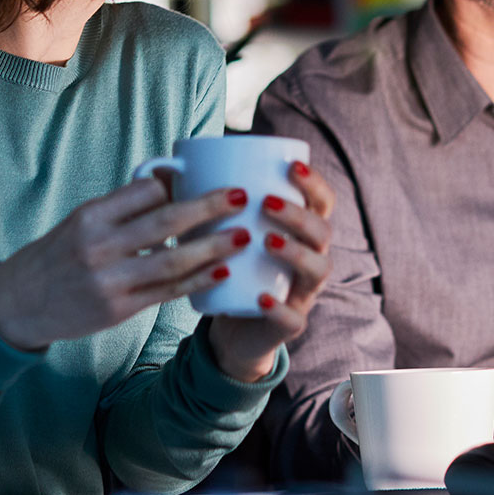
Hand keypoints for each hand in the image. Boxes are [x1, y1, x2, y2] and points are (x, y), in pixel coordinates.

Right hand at [0, 177, 248, 351]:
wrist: (19, 304)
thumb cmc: (57, 255)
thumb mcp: (79, 222)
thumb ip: (121, 208)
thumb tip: (170, 181)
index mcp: (90, 216)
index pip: (144, 190)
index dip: (177, 183)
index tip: (206, 177)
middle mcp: (99, 246)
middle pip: (166, 222)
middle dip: (209, 207)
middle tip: (242, 197)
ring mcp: (110, 280)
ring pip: (173, 261)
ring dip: (213, 248)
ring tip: (244, 235)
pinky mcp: (119, 309)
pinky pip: (167, 293)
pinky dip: (198, 281)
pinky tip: (223, 272)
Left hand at [206, 160, 335, 381]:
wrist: (232, 329)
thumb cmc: (230, 269)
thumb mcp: (224, 234)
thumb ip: (209, 203)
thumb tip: (171, 165)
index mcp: (299, 233)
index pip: (322, 202)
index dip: (314, 183)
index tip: (291, 166)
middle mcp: (310, 258)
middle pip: (322, 232)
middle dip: (299, 214)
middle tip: (266, 203)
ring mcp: (302, 292)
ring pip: (318, 269)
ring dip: (296, 252)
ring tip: (266, 240)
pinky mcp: (288, 324)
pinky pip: (294, 318)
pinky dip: (280, 308)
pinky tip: (261, 297)